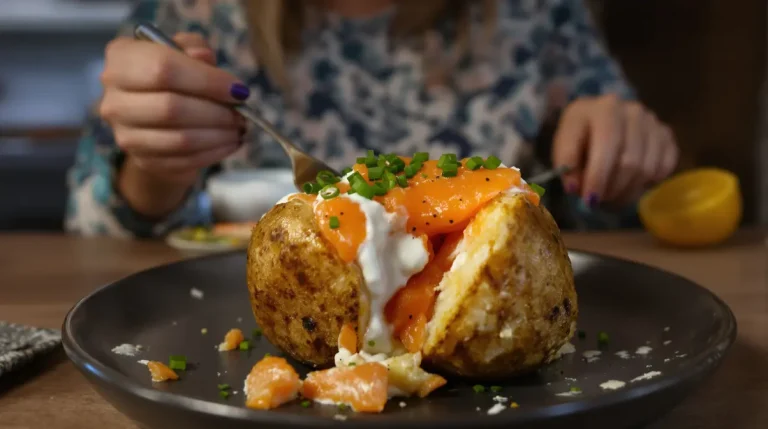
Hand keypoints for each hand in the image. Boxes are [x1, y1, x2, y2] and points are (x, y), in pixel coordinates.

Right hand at [100, 32, 249, 185]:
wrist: (156, 116)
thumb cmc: (174, 76)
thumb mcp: (184, 51)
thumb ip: (194, 48)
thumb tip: (204, 59)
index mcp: (121, 60)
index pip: (162, 69)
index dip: (207, 81)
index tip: (238, 90)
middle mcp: (114, 98)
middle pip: (170, 109)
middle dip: (216, 113)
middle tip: (241, 114)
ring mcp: (125, 134)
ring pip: (179, 140)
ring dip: (218, 136)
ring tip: (239, 129)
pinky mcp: (143, 161)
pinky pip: (184, 161)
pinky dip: (214, 153)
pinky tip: (230, 143)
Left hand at [551, 94, 678, 207]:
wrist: (598, 121)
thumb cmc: (579, 136)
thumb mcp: (564, 146)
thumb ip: (566, 164)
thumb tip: (575, 187)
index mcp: (604, 109)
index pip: (606, 145)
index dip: (598, 176)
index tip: (589, 200)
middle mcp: (633, 111)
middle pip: (630, 162)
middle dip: (613, 189)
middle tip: (599, 201)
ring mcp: (653, 122)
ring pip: (647, 169)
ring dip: (628, 191)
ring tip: (611, 196)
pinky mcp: (666, 135)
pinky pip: (663, 168)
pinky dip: (647, 184)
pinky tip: (630, 184)